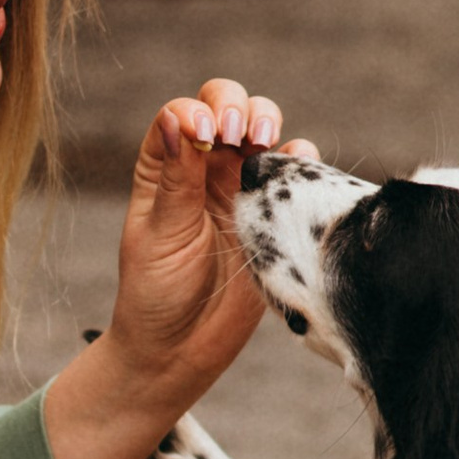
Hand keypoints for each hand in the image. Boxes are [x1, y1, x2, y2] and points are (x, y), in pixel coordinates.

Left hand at [41, 78, 322, 458]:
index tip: (204, 136)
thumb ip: (176, 178)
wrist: (182, 352)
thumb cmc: (156, 295)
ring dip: (269, 122)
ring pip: (264, 129)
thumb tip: (179, 119)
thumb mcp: (160, 235)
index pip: (183, 114)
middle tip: (239, 135)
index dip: (197, 112)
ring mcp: (241, 188)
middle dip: (238, 107)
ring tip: (264, 143)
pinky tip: (295, 167)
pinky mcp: (275, 215)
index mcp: (165, 167)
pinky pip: (297, 172)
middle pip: (227, 106)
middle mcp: (203, 168)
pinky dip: (302, 158)